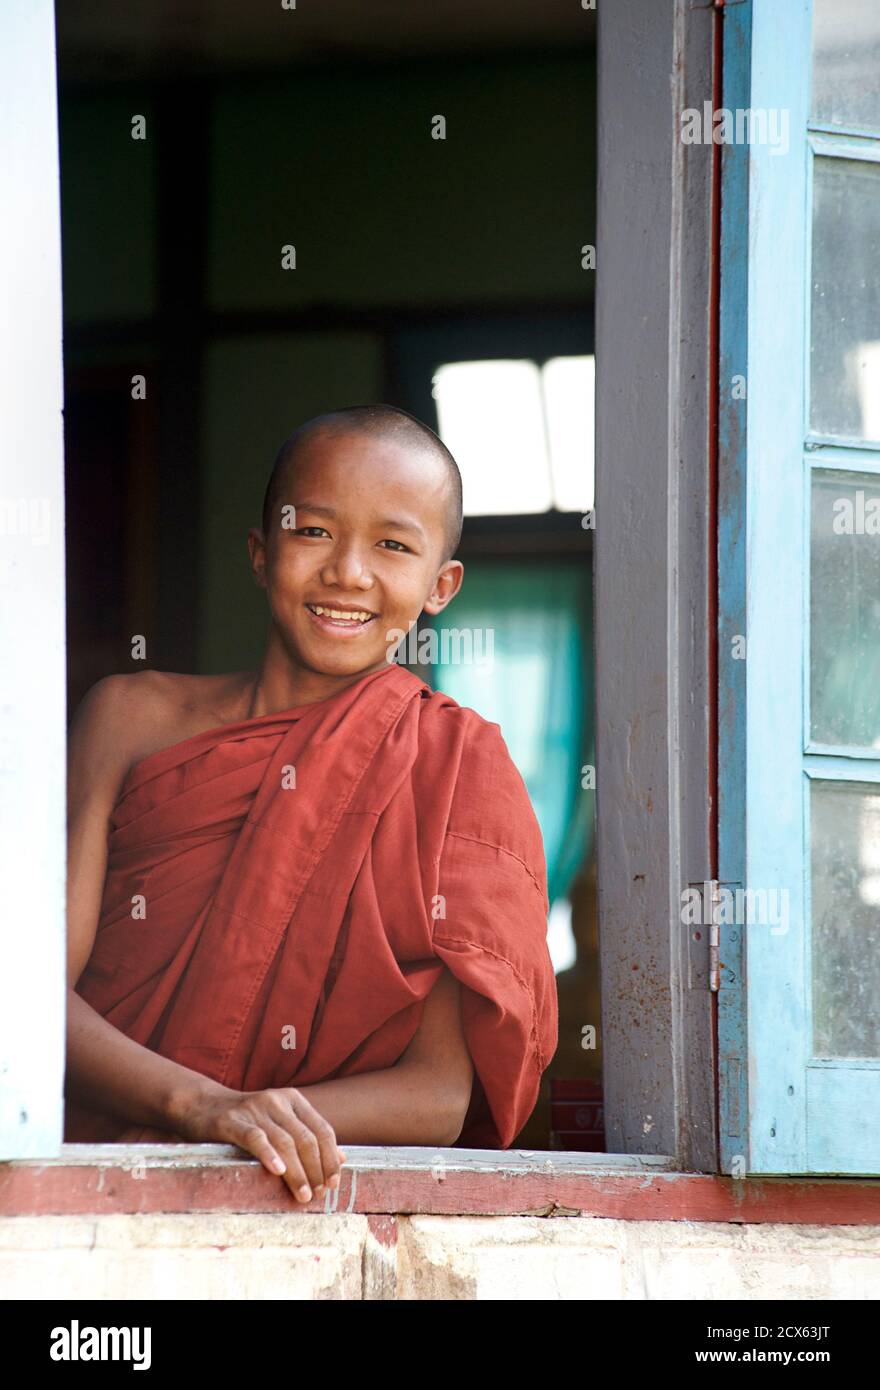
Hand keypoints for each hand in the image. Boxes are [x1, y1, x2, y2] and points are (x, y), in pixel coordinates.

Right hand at [175, 1083, 347, 1203]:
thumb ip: (308, 1137)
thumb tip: (342, 1159)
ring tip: (303, 1195)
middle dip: (316, 1169)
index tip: (334, 1183)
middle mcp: (277, 1100)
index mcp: (293, 1100)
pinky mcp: (232, 1120)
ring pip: (285, 1142)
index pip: (322, 1129)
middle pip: (306, 1138)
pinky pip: (255, 1137)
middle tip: (318, 1194)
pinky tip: (278, 1171)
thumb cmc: (246, 1121)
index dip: (331, 1158)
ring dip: (297, 1172)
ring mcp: (255, 1109)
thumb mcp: (280, 1124)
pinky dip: (269, 1154)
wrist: (202, 1106)